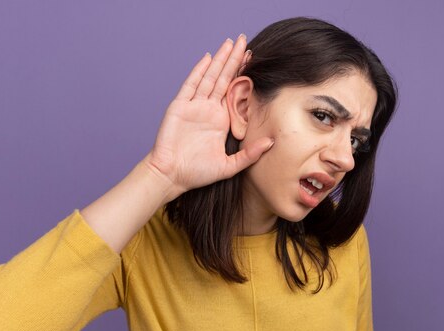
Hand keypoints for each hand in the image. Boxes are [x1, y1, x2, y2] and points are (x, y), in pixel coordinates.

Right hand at [144, 34, 273, 199]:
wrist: (171, 176)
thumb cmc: (197, 173)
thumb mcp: (229, 166)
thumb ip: (250, 154)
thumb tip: (271, 142)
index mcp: (221, 120)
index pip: (235, 92)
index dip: (243, 75)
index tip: (255, 60)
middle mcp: (208, 110)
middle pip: (224, 78)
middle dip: (234, 59)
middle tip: (244, 40)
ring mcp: (194, 106)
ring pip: (210, 77)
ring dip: (220, 60)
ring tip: (230, 43)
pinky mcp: (180, 107)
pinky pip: (191, 85)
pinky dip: (199, 71)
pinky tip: (208, 58)